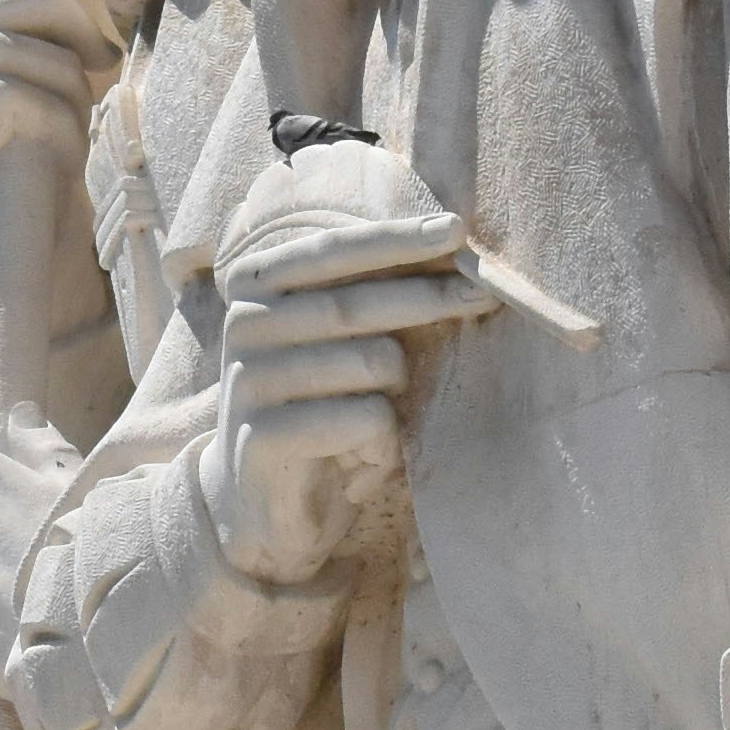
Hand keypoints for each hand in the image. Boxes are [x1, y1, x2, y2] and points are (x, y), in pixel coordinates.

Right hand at [0, 0, 114, 271]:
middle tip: (100, 52)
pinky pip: (5, 92)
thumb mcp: (52, 70)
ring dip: (59, 68)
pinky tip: (67, 139)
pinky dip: (52, 106)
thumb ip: (42, 17)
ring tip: (83, 107)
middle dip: (51, 9)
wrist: (40, 244)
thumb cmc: (51, 155)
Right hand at [196, 140, 493, 585]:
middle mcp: (244, 323)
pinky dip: (385, 441)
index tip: (456, 228)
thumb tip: (450, 239)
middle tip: (485, 296)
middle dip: (428, 296)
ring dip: (401, 390)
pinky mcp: (262, 437)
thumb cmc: (316, 405)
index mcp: (255, 285)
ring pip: (370, 361)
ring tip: (387, 416)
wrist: (258, 501)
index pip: (331, 249)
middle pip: (354, 301)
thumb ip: (368, 290)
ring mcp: (248, 380)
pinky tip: (366, 459)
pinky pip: (364, 420)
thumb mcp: (335, 339)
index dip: (395, 238)